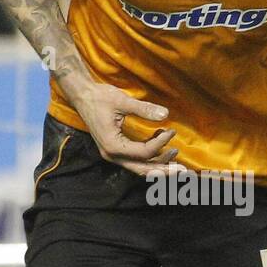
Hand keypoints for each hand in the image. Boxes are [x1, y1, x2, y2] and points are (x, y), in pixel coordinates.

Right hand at [71, 81, 185, 176]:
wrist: (83, 96)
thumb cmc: (100, 97)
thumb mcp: (122, 100)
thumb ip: (143, 109)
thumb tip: (165, 114)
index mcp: (113, 145)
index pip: (143, 152)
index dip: (160, 143)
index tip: (171, 131)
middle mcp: (112, 155)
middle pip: (142, 170)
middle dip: (164, 169)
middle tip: (183, 169)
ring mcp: (113, 154)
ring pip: (139, 168)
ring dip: (158, 165)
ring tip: (177, 161)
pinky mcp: (116, 150)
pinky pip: (136, 159)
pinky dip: (150, 156)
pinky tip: (162, 143)